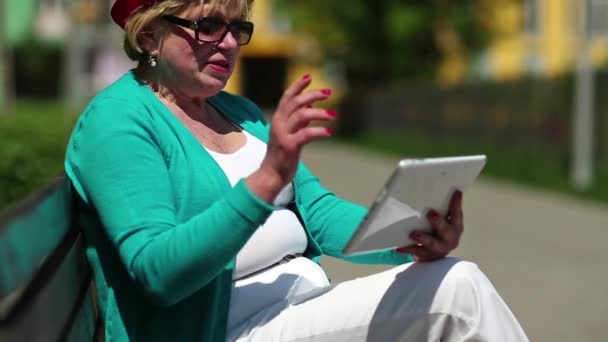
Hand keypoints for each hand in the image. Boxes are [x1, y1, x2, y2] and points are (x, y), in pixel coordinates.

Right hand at [247, 74, 335, 202]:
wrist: (271, 174)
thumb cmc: (282, 154)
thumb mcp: (290, 133)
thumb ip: (299, 120)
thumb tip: (312, 105)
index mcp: (279, 119)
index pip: (287, 97)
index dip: (298, 85)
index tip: (309, 76)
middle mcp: (279, 123)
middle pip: (296, 102)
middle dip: (313, 95)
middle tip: (329, 92)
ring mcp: (283, 134)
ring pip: (301, 115)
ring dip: (319, 113)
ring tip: (333, 114)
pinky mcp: (289, 146)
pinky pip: (306, 134)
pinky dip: (319, 131)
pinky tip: (330, 132)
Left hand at [396, 190, 463, 261]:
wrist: (433, 256)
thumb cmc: (436, 230)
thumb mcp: (443, 220)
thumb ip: (441, 208)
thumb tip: (427, 187)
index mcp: (456, 226)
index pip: (457, 214)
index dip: (457, 203)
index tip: (456, 191)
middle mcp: (450, 239)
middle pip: (446, 230)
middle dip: (439, 222)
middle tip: (431, 213)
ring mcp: (438, 249)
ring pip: (431, 244)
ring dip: (423, 238)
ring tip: (413, 233)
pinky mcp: (426, 256)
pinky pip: (416, 252)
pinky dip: (407, 249)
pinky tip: (398, 247)